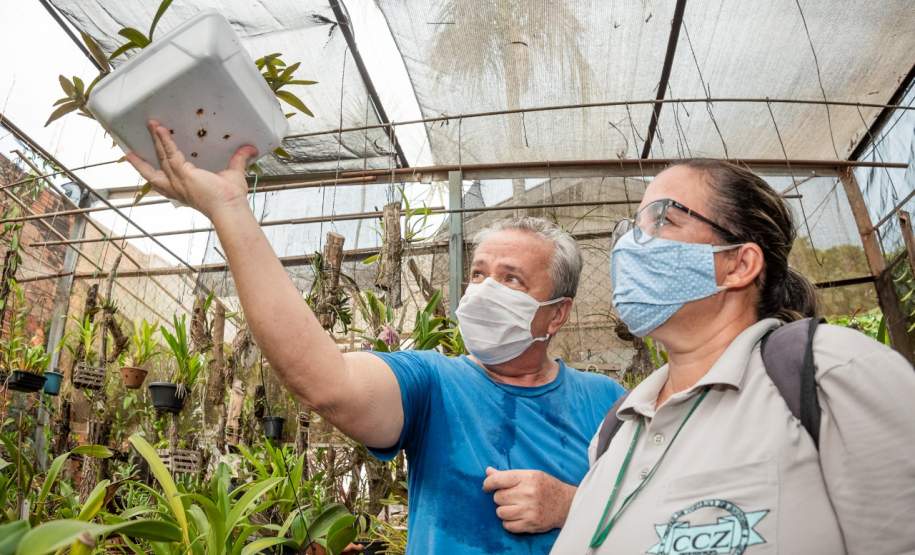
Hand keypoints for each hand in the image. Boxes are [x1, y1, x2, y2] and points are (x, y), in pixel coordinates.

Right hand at [125, 120, 257, 218]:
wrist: (230, 208)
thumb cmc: (231, 199)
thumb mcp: (233, 174)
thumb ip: (239, 160)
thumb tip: (250, 149)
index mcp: (184, 190)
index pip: (165, 179)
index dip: (154, 171)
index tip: (142, 165)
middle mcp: (177, 187)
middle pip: (154, 171)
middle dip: (141, 160)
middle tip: (129, 152)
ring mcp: (178, 181)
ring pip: (161, 157)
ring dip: (156, 140)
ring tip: (150, 126)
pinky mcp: (182, 174)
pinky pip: (170, 153)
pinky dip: (165, 140)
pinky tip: (161, 129)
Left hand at [482, 466, 576, 533]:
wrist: (567, 504)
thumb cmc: (546, 486)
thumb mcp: (530, 475)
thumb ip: (508, 474)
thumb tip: (488, 471)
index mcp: (528, 478)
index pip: (498, 480)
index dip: (488, 483)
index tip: (487, 486)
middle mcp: (528, 493)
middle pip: (498, 497)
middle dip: (501, 497)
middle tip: (511, 496)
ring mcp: (530, 510)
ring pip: (500, 512)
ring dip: (504, 510)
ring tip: (514, 506)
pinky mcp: (531, 524)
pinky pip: (507, 525)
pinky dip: (509, 522)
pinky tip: (517, 516)